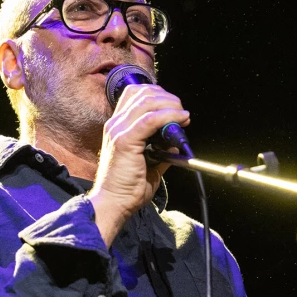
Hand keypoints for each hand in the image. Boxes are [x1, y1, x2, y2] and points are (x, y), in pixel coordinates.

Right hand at [88, 83, 189, 245]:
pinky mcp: (125, 141)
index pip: (136, 94)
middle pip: (143, 92)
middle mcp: (116, 124)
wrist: (113, 204)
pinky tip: (180, 120)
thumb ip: (161, 150)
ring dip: (170, 105)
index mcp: (118, 126)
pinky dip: (169, 116)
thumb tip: (176, 141)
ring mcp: (118, 130)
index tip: (176, 109)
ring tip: (183, 115)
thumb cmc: (127, 188)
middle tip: (181, 112)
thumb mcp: (149, 164)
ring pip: (148, 101)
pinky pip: (150, 119)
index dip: (159, 96)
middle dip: (167, 97)